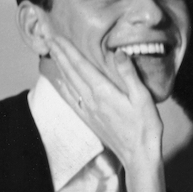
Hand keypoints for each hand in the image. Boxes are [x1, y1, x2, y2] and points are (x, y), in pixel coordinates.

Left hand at [46, 35, 162, 168]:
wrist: (138, 155)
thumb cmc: (145, 126)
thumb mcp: (142, 97)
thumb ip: (128, 74)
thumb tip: (118, 52)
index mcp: (103, 91)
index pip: (80, 64)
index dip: (67, 49)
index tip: (56, 36)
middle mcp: (91, 99)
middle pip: (71, 71)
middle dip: (59, 53)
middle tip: (47, 37)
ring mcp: (89, 110)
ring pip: (69, 82)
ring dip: (60, 66)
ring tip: (52, 52)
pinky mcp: (91, 118)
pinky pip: (72, 98)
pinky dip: (64, 86)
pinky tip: (60, 81)